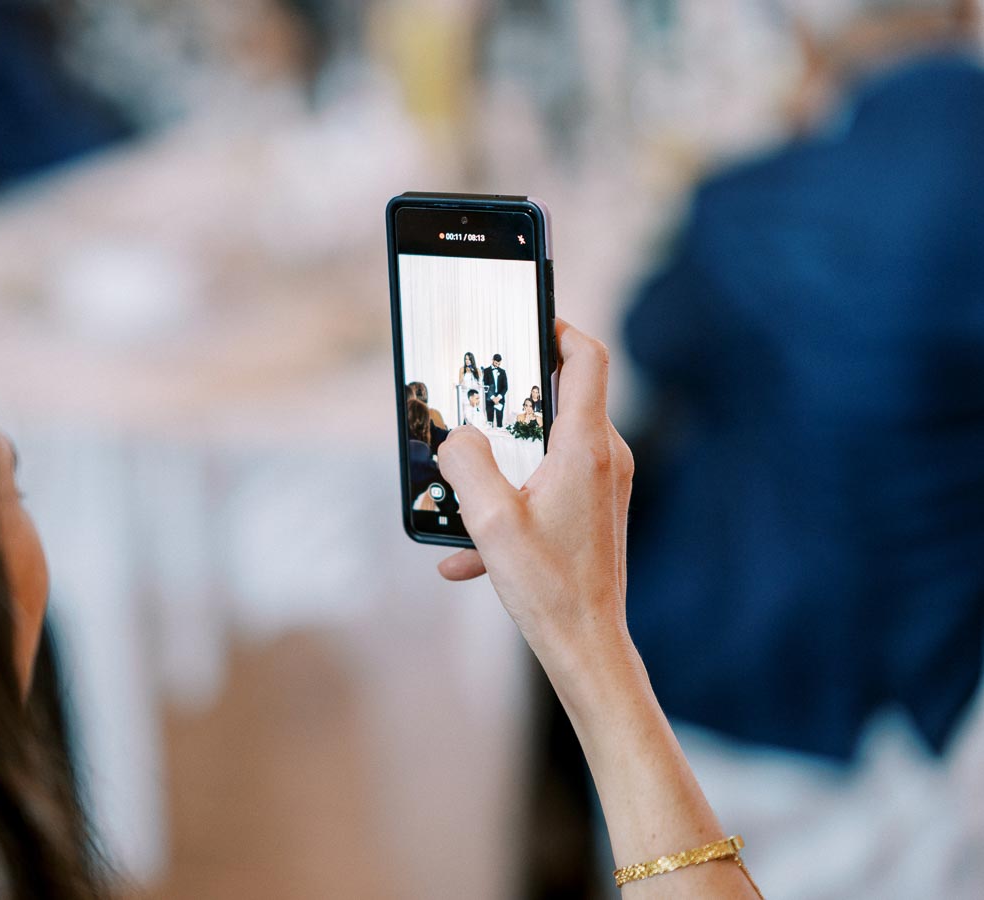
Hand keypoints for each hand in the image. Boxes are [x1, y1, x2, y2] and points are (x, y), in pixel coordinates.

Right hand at [437, 320, 633, 682]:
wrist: (587, 647)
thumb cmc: (548, 587)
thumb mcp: (490, 520)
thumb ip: (466, 463)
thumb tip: (457, 436)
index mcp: (586, 447)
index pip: (585, 358)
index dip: (557, 327)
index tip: (525, 319)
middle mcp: (604, 457)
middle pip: (563, 397)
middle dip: (512, 400)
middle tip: (473, 402)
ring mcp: (604, 486)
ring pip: (548, 447)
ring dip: (502, 463)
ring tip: (461, 491)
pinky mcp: (595, 512)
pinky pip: (546, 488)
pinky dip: (509, 506)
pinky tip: (467, 553)